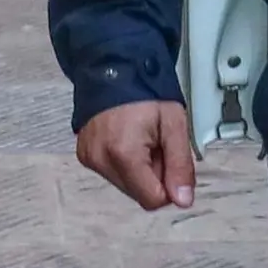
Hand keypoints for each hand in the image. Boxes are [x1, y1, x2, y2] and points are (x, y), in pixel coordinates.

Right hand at [75, 101, 200, 210]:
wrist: (115, 67)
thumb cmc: (145, 90)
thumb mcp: (174, 124)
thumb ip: (180, 165)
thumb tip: (183, 200)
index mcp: (123, 154)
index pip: (152, 199)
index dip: (169, 184)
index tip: (171, 159)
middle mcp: (100, 160)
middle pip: (138, 193)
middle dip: (154, 174)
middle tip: (157, 143)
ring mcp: (89, 158)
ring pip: (125, 184)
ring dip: (140, 168)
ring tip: (143, 138)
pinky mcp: (85, 155)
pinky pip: (112, 172)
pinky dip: (125, 161)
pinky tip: (129, 138)